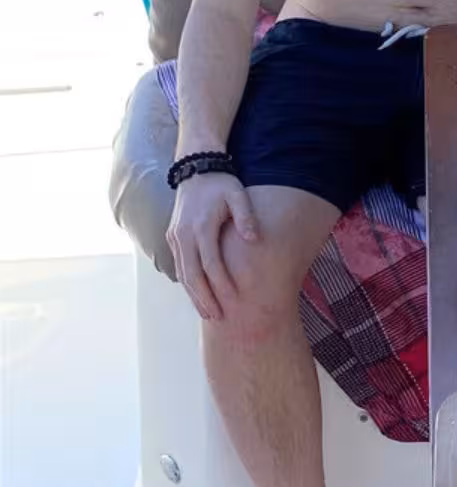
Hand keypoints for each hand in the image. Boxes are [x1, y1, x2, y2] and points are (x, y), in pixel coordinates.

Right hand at [166, 170, 259, 320]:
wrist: (196, 169)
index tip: (232, 300)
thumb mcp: (238, 195)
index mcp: (201, 227)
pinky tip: (198, 294)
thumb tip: (254, 239)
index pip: (210, 263)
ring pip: (183, 273)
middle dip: (204, 298)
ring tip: (208, 313)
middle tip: (217, 318)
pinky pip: (179, 265)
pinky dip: (188, 282)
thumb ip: (246, 217)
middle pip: (192, 274)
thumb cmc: (222, 184)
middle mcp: (183, 235)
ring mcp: (175, 237)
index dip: (221, 284)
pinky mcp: (172, 237)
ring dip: (194, 294)